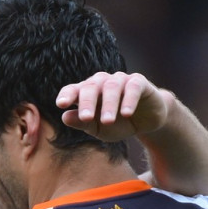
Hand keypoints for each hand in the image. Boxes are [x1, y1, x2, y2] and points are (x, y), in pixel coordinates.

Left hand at [56, 71, 172, 140]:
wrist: (146, 122)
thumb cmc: (118, 124)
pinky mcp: (139, 82)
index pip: (73, 90)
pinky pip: (133, 87)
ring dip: (109, 104)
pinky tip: (126, 113)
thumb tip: (65, 116)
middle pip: (91, 87)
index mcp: (87, 93)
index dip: (67, 95)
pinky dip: (129, 99)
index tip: (61, 104)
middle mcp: (102, 83)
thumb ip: (82, 123)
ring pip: (111, 87)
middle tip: (86, 118)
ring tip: (107, 121)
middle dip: (87, 102)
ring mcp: (120, 80)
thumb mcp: (98, 128)